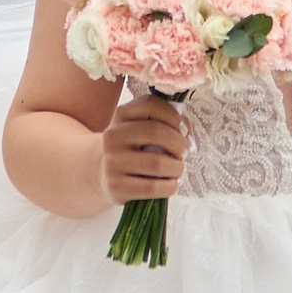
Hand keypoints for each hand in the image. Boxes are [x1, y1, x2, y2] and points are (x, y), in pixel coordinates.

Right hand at [100, 92, 187, 206]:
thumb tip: (187, 134)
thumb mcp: (144, 128)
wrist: (104, 173)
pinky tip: (170, 184)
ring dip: (177, 168)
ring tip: (177, 169)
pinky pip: (152, 187)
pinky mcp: (115, 185)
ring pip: (157, 163)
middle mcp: (113, 135)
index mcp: (121, 115)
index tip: (181, 128)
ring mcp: (112, 161)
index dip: (173, 115)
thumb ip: (170, 123)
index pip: (150, 105)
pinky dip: (169, 187)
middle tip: (183, 152)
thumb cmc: (135, 149)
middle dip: (179, 143)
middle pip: (156, 132)